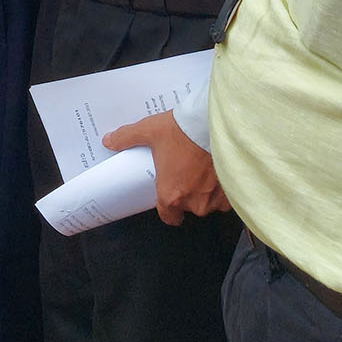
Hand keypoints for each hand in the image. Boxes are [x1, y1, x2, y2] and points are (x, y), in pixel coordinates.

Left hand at [101, 109, 227, 224]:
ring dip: (206, 191)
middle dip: (187, 194)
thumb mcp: (148, 131)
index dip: (168, 210)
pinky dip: (223, 186)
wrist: (214, 124)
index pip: (169, 217)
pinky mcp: (233, 190)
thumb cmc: (181, 131)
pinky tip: (218, 171)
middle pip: (189, 207)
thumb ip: (127, 137)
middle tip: (185, 173)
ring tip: (202, 170)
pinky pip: (226, 196)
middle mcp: (194, 203)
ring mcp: (216, 199)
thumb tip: (108, 140)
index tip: (168, 198)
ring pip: (209, 203)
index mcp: (171, 195)